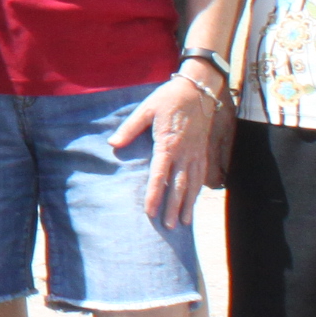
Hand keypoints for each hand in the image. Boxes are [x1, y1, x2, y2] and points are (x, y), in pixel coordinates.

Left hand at [112, 66, 228, 221]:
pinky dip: (198, 192)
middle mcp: (184, 153)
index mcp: (167, 143)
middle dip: (173, 207)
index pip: (159, 175)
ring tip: (184, 223)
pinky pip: (201, 176)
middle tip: (169, 226)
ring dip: (188, 204)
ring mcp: (195, 153)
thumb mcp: (146, 109)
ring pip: (192, 184)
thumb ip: (130, 128)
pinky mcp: (202, 151)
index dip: (154, 194)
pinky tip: (194, 203)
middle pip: (178, 185)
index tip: (150, 211)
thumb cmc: (168, 98)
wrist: (198, 89)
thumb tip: (113, 144)